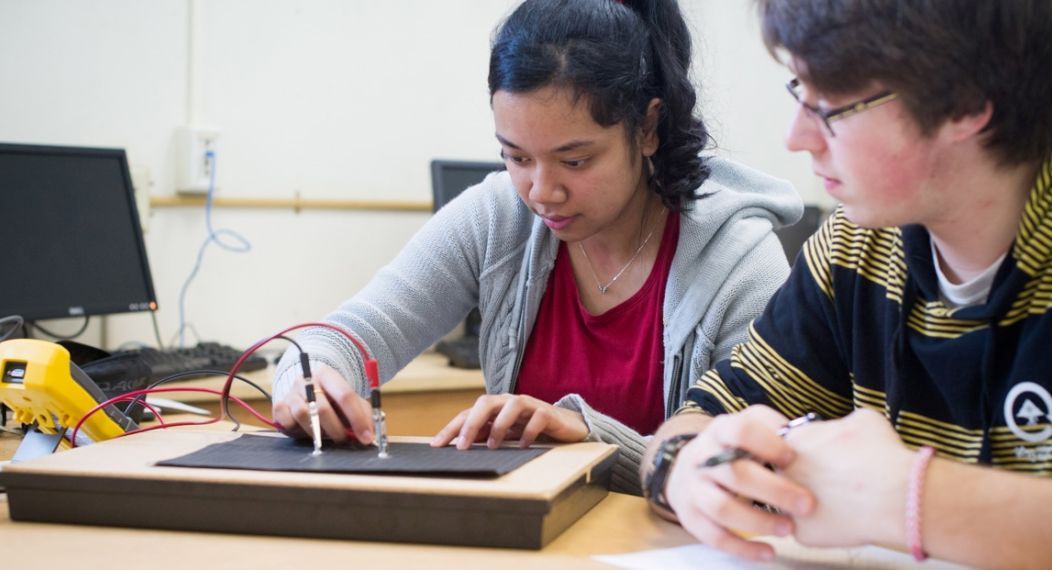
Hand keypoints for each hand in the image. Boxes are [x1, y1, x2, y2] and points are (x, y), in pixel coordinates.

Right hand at [272, 362, 374, 444]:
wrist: (305, 390)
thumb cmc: (332, 398)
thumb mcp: (350, 401)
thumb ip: (362, 414)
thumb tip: (370, 435)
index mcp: (327, 374)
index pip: (345, 395)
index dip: (357, 418)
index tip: (366, 437)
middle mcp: (306, 380)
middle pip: (322, 408)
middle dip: (337, 429)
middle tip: (344, 440)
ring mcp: (291, 392)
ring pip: (303, 416)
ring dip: (317, 432)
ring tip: (326, 435)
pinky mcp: (279, 405)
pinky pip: (287, 422)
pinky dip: (298, 430)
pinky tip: (306, 431)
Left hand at [430, 394, 588, 448]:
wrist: (565, 426)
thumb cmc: (530, 429)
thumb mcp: (504, 434)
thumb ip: (485, 436)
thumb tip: (459, 448)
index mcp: (495, 407)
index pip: (468, 413)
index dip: (452, 427)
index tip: (437, 445)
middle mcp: (509, 402)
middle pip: (486, 402)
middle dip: (471, 423)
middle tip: (462, 446)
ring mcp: (529, 405)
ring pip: (511, 405)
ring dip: (500, 425)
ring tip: (493, 446)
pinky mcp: (548, 413)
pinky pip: (537, 418)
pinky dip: (528, 431)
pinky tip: (523, 445)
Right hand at [665, 406, 815, 560]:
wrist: (689, 468)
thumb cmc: (734, 449)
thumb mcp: (750, 428)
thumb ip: (777, 432)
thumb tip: (812, 443)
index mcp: (721, 430)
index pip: (739, 431)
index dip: (768, 444)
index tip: (792, 458)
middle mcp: (702, 458)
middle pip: (735, 473)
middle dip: (774, 491)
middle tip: (807, 505)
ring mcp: (693, 488)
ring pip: (722, 508)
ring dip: (759, 522)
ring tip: (789, 528)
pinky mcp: (690, 516)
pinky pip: (715, 537)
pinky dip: (743, 548)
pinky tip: (769, 551)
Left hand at [781, 408, 913, 547]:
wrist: (896, 496)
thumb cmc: (882, 456)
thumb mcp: (863, 420)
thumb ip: (839, 424)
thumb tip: (840, 429)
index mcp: (793, 439)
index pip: (790, 442)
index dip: (811, 449)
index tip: (828, 455)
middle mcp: (783, 471)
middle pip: (790, 473)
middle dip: (808, 475)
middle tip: (835, 480)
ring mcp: (789, 503)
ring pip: (795, 503)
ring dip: (812, 501)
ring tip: (843, 500)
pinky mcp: (802, 532)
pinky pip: (809, 529)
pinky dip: (827, 526)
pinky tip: (847, 520)